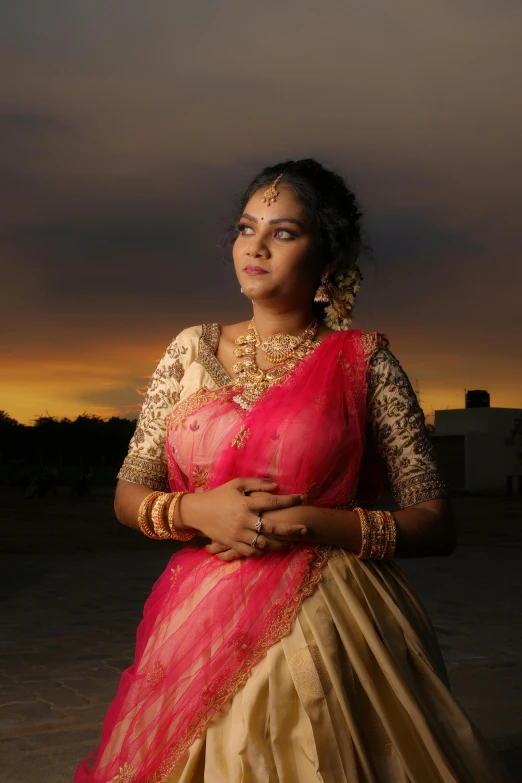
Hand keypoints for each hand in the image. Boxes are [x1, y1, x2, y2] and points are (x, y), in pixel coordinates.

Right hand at [180, 478, 305, 557]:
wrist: (197, 512)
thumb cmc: (219, 495)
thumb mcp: (236, 484)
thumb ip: (256, 484)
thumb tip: (276, 486)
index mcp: (246, 503)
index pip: (273, 501)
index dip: (289, 500)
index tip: (302, 498)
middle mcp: (244, 520)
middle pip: (273, 527)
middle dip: (291, 529)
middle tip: (305, 529)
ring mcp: (238, 534)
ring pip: (264, 543)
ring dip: (279, 545)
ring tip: (291, 544)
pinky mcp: (232, 543)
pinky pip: (250, 552)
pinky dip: (261, 552)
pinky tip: (270, 549)